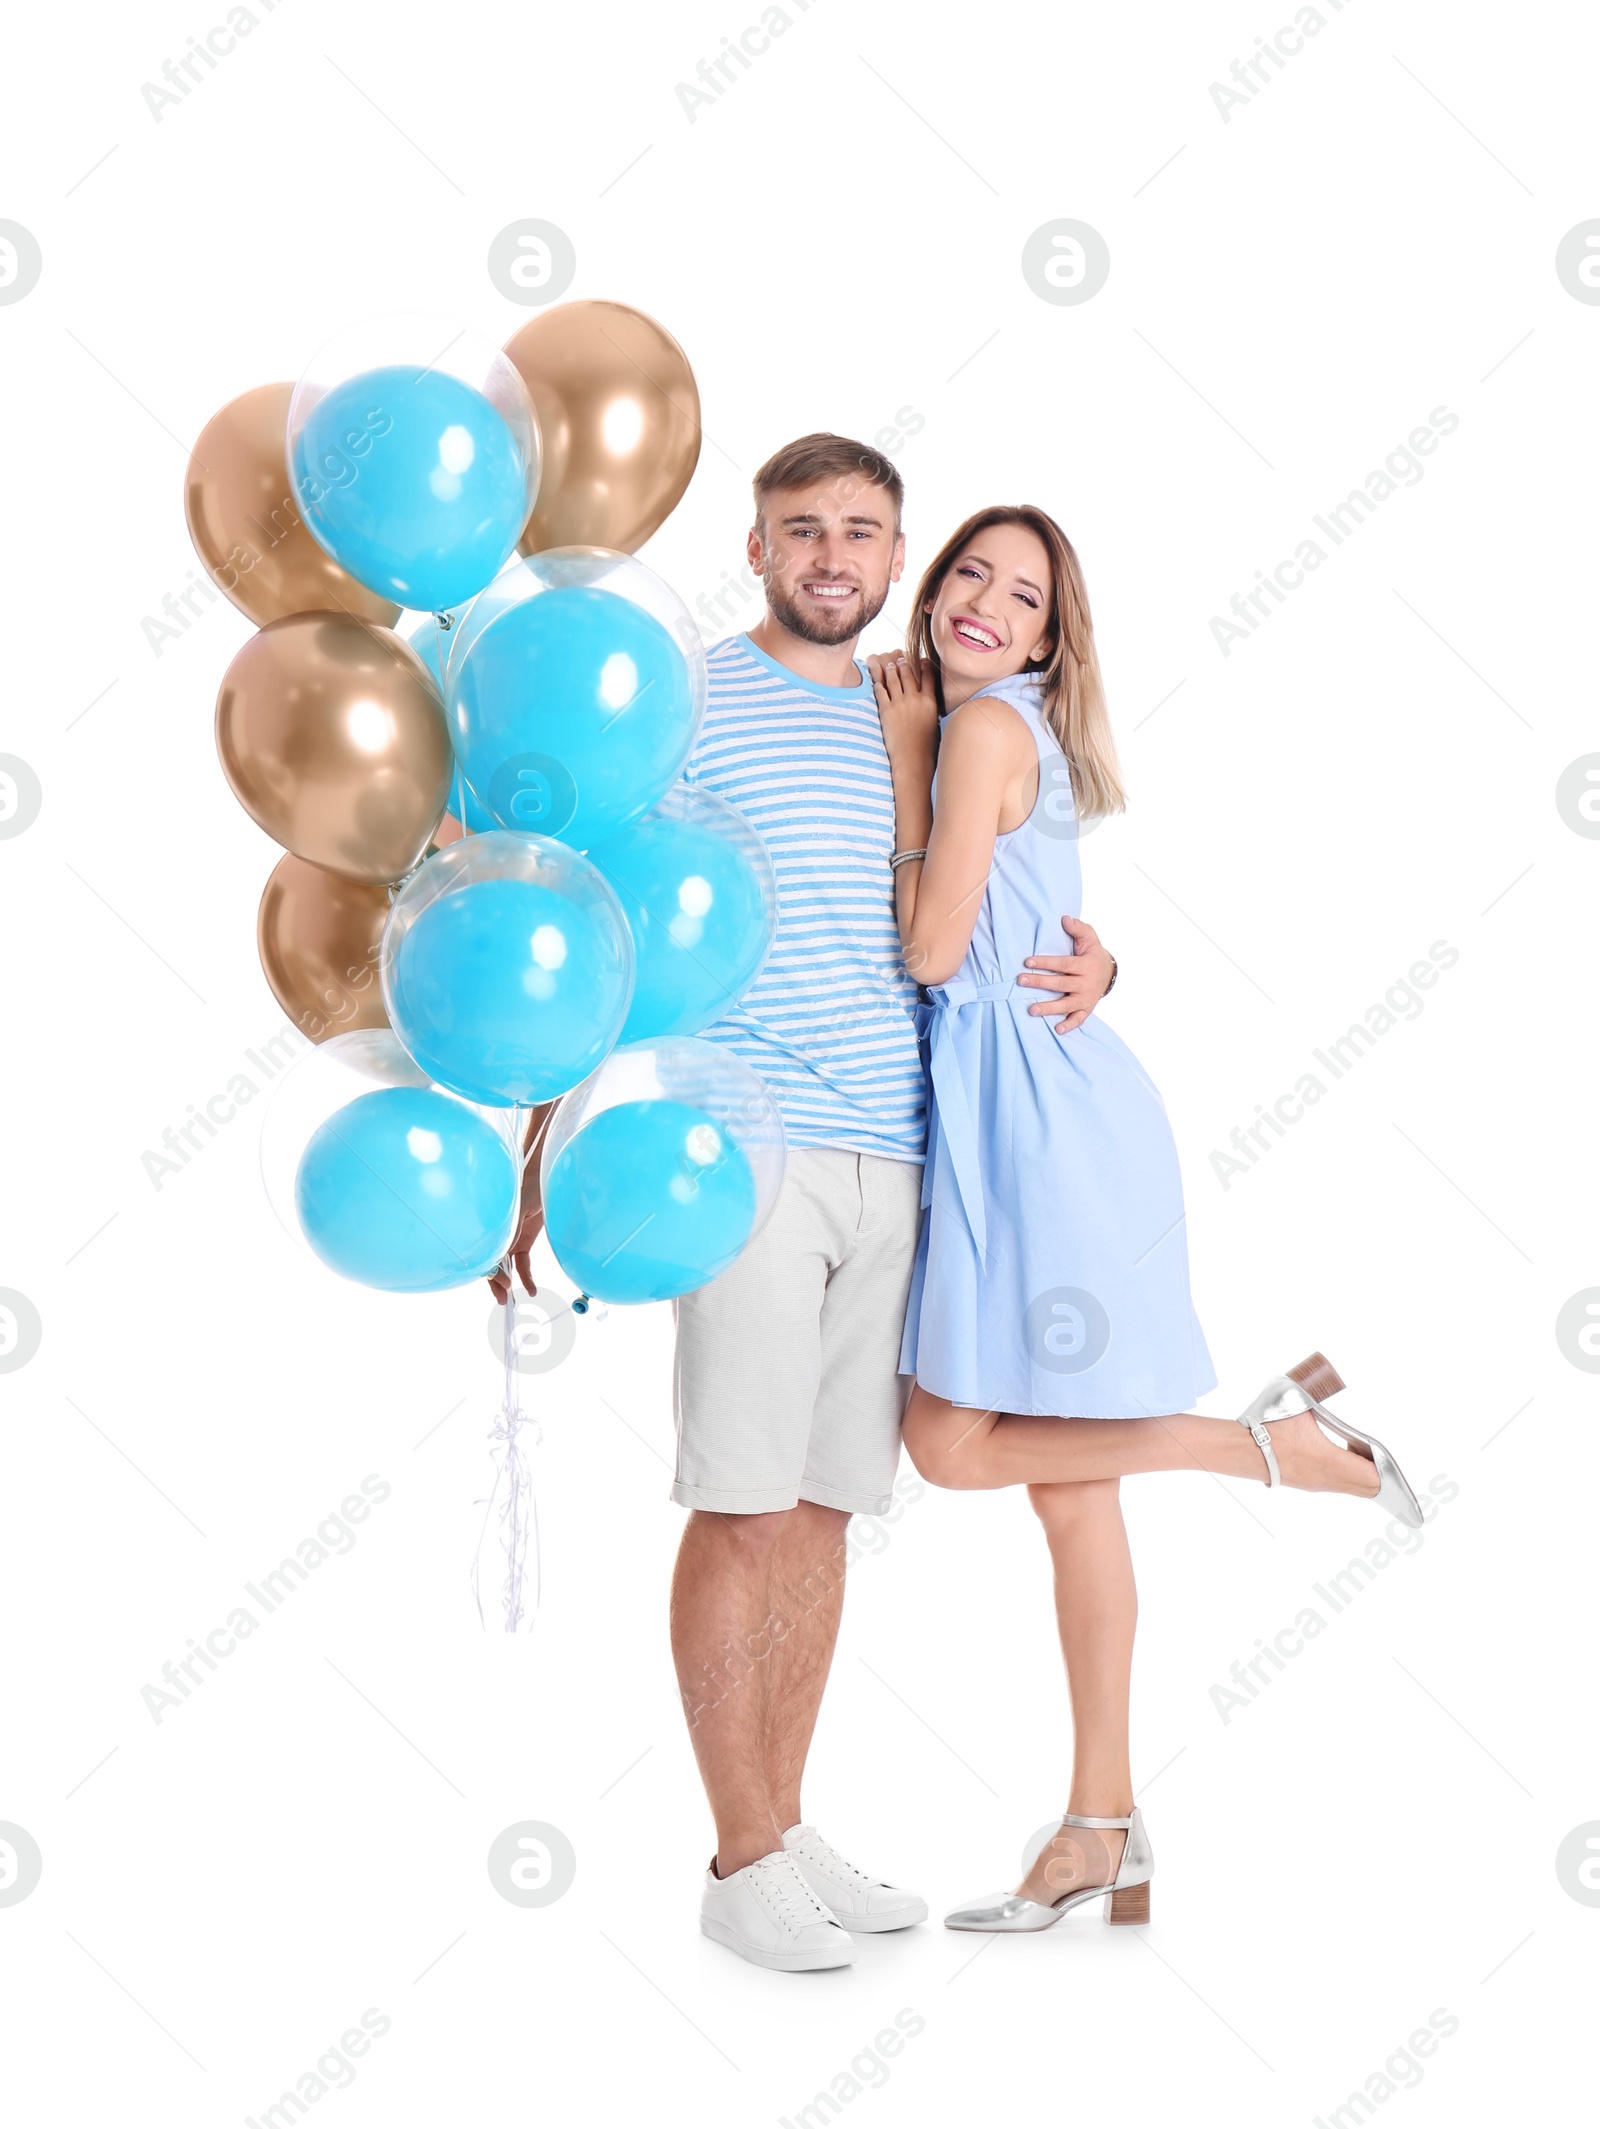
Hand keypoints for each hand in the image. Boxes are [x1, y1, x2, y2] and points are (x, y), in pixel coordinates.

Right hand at [487, 1163, 544, 1303]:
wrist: (541, 1177)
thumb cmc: (526, 1188)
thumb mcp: (518, 1209)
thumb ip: (511, 1230)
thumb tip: (502, 1252)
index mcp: (491, 1227)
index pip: (486, 1254)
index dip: (491, 1271)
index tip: (501, 1282)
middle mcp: (498, 1235)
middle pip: (492, 1263)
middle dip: (495, 1282)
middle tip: (502, 1299)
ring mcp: (511, 1239)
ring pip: (505, 1267)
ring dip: (507, 1283)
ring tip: (510, 1300)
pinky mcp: (524, 1241)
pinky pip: (522, 1263)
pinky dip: (525, 1276)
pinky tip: (530, 1289)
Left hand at [866, 651, 938, 759]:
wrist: (913, 760)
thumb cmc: (927, 747)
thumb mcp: (935, 723)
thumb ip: (932, 708)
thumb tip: (930, 702)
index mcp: (930, 702)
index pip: (928, 676)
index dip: (924, 665)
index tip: (922, 660)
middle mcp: (915, 699)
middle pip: (909, 674)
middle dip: (904, 663)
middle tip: (901, 658)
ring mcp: (900, 704)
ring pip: (894, 679)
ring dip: (891, 669)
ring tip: (889, 664)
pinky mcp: (886, 711)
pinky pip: (880, 691)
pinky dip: (878, 682)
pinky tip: (877, 679)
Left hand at [1017, 915, 1114, 1034]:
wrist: (1109, 972)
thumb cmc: (1092, 953)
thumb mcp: (1090, 938)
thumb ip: (1078, 928)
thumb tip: (1065, 918)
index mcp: (1085, 965)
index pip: (1063, 964)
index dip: (1046, 962)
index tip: (1027, 961)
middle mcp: (1086, 983)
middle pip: (1060, 984)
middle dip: (1040, 982)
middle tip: (1021, 981)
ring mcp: (1086, 997)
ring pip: (1067, 1004)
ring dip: (1049, 1008)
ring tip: (1031, 1009)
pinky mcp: (1087, 1008)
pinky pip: (1079, 1019)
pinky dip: (1070, 1024)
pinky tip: (1057, 1029)